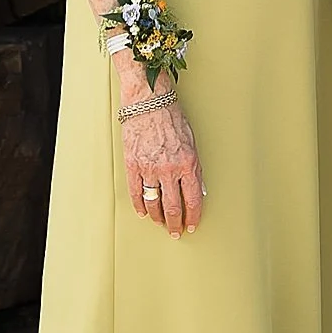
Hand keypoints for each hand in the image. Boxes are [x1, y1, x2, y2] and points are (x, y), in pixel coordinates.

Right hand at [123, 95, 204, 230]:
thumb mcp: (191, 141)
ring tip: (161, 223)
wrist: (148, 101)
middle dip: (175, 224)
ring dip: (158, 217)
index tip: (192, 225)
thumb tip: (198, 189)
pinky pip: (136, 193)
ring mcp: (149, 168)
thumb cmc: (171, 116)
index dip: (193, 217)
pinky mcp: (132, 165)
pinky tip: (144, 212)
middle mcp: (169, 169)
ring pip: (154, 204)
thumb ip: (194, 167)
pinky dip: (140, 206)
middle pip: (173, 207)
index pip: (193, 200)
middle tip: (175, 232)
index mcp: (187, 163)